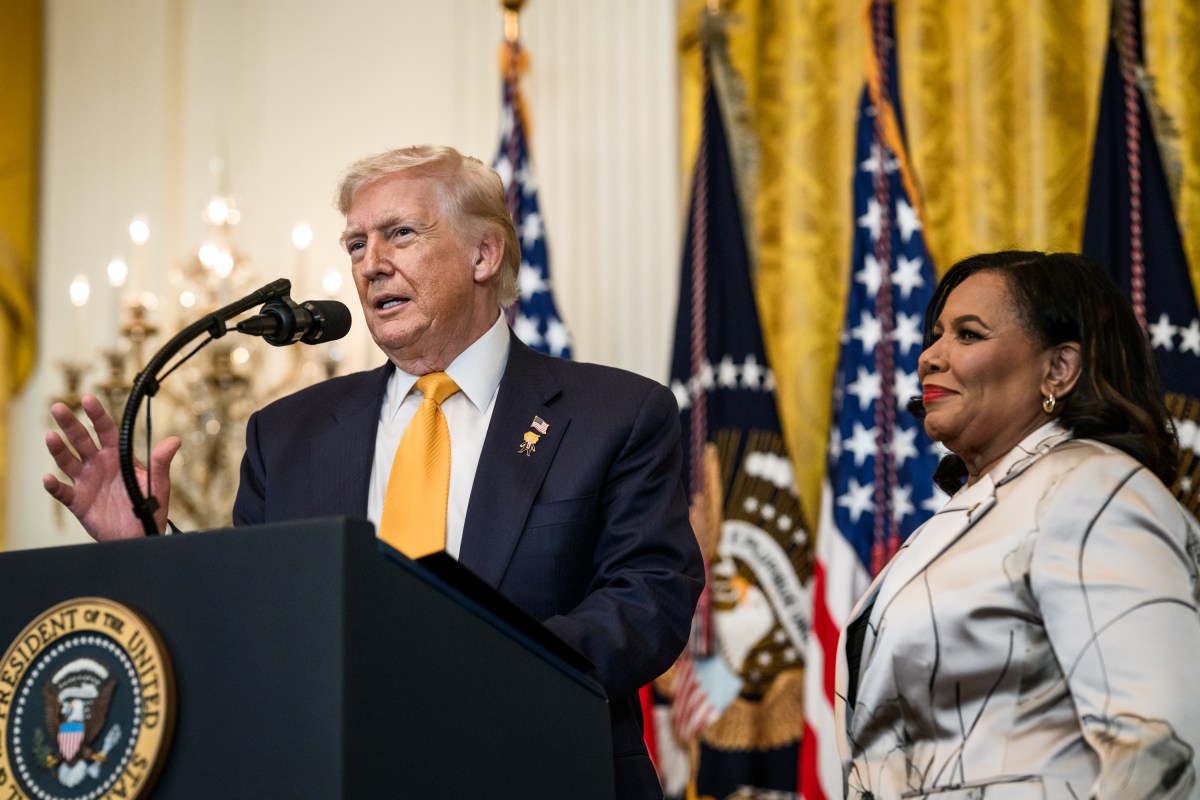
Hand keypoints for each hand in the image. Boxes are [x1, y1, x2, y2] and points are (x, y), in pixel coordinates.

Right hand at [43, 394, 180, 539]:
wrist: (139, 534)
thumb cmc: (149, 505)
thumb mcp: (158, 482)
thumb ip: (161, 462)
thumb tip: (175, 440)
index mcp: (117, 456)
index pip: (105, 430)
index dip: (97, 415)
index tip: (88, 399)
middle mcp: (98, 465)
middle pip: (81, 441)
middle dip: (70, 424)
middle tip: (58, 407)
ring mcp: (86, 482)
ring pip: (68, 462)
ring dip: (59, 450)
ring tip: (51, 437)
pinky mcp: (78, 501)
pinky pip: (63, 492)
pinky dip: (54, 486)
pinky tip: (48, 478)